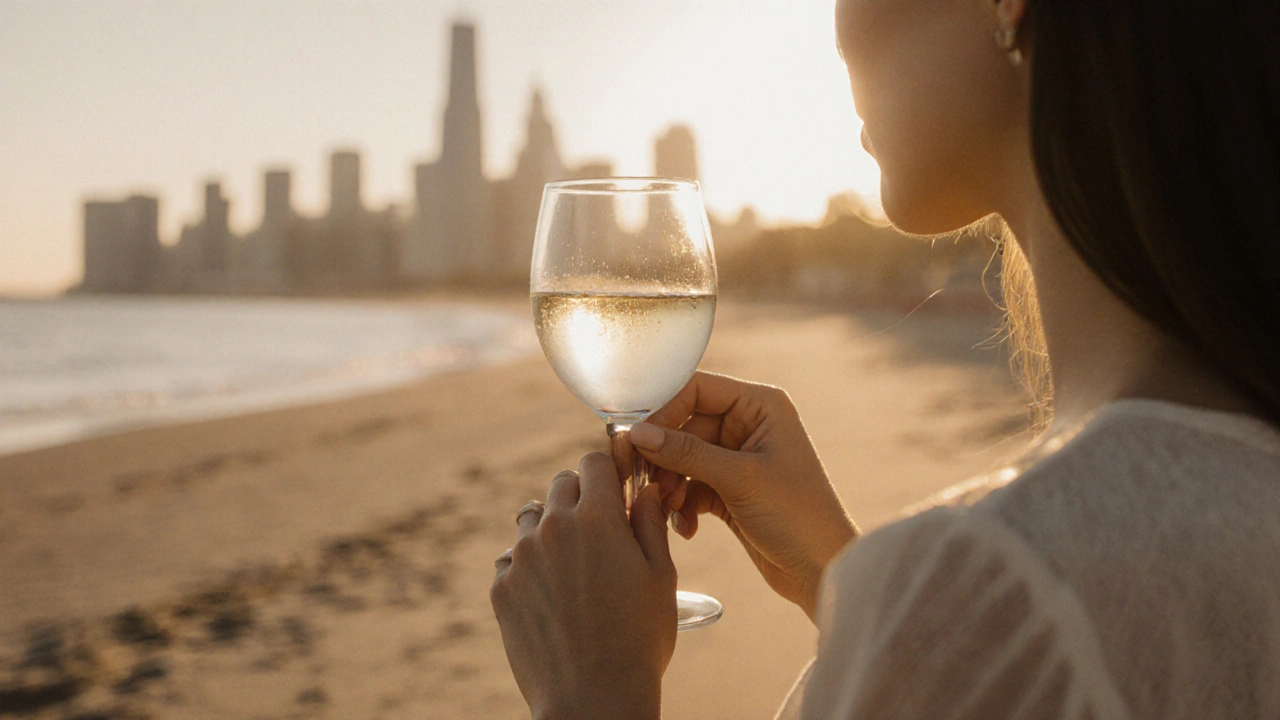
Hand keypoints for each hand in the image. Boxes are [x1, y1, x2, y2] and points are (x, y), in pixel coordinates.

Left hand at [490, 453, 675, 719]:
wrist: (591, 698)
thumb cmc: (638, 638)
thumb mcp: (661, 575)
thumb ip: (650, 522)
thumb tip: (646, 488)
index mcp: (597, 516)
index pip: (593, 461)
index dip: (609, 471)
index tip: (618, 488)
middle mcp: (552, 527)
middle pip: (561, 484)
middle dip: (582, 496)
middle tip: (601, 530)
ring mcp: (521, 557)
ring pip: (532, 518)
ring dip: (551, 527)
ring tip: (575, 564)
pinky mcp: (501, 587)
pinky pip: (513, 558)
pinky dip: (531, 565)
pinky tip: (554, 594)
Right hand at [630, 372, 857, 620]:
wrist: (822, 570)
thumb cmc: (797, 516)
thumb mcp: (739, 479)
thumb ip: (686, 452)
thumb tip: (637, 433)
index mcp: (761, 405)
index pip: (697, 389)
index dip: (664, 411)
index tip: (637, 440)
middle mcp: (749, 424)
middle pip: (684, 425)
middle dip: (665, 458)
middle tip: (649, 484)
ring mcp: (738, 457)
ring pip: (683, 459)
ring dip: (671, 485)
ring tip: (671, 510)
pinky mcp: (730, 489)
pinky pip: (691, 486)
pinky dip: (683, 505)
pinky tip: (687, 528)